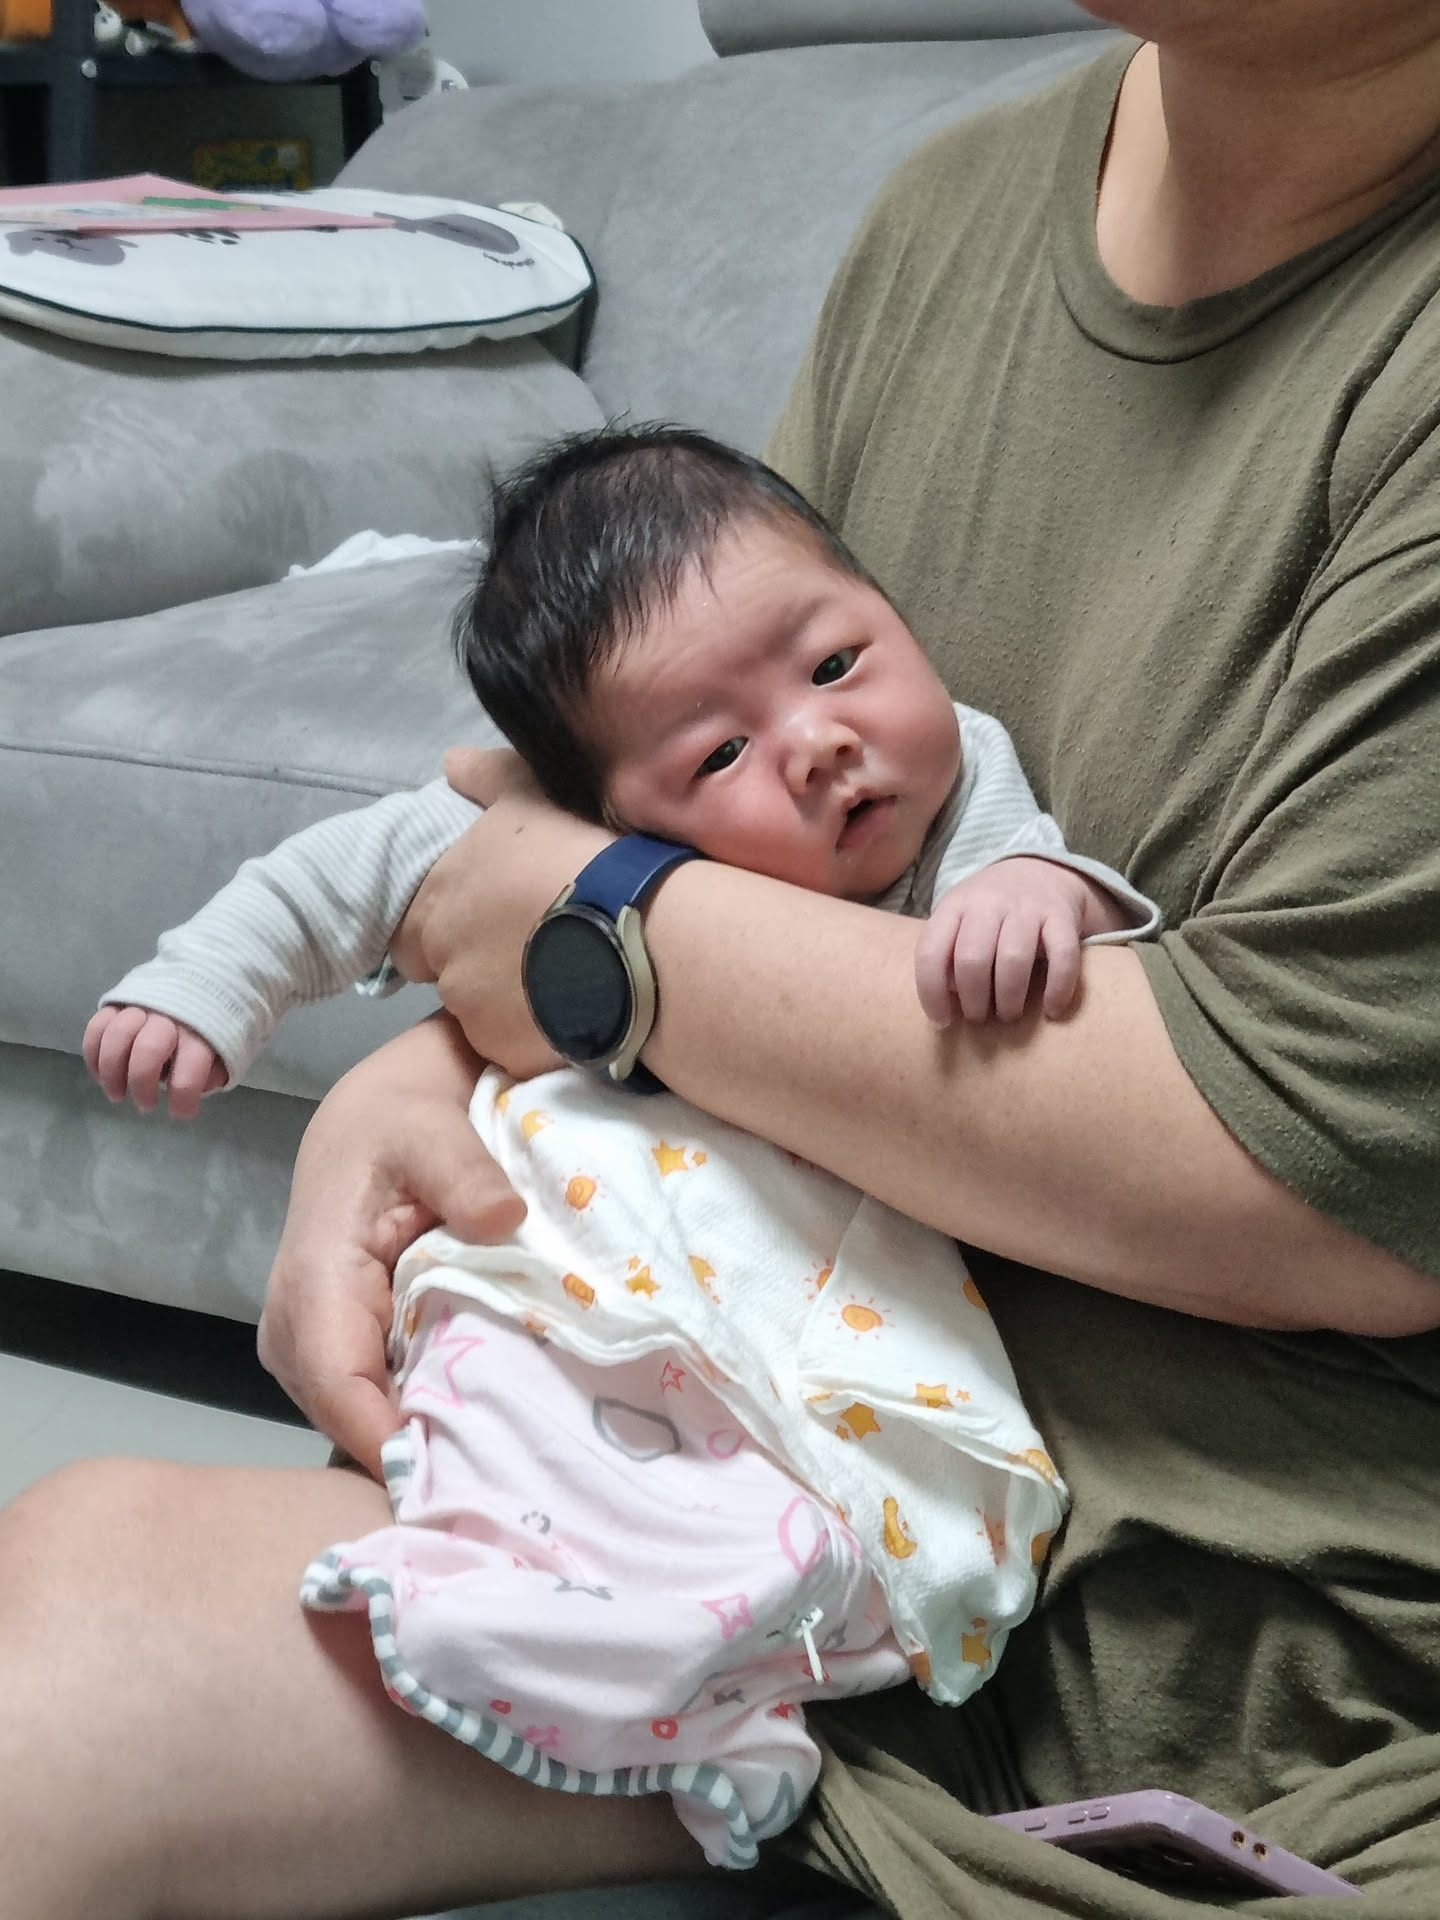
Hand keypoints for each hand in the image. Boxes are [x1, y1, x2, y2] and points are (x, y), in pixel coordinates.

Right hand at [82, 1005, 227, 1119]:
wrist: (200, 985)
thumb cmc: (208, 1029)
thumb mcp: (224, 1052)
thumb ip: (214, 1072)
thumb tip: (195, 1089)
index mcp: (202, 1033)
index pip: (190, 1069)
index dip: (183, 1098)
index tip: (180, 1113)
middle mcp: (169, 1017)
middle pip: (147, 1049)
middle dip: (141, 1084)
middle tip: (145, 1105)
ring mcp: (141, 1007)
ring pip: (116, 1036)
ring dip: (111, 1073)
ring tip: (118, 1095)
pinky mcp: (117, 1004)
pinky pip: (97, 1026)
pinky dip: (93, 1054)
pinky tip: (101, 1075)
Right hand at [257, 1015, 526, 1477]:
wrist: (372, 1122)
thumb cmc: (399, 1127)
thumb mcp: (434, 1131)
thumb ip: (466, 1174)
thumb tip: (504, 1218)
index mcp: (314, 1280)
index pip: (339, 1385)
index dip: (390, 1439)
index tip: (455, 1479)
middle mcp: (296, 1329)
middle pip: (348, 1421)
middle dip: (414, 1457)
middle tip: (495, 1489)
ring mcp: (309, 1349)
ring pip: (358, 1423)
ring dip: (419, 1445)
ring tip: (494, 1469)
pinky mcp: (333, 1354)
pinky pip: (370, 1407)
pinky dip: (416, 1423)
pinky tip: (473, 1437)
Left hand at [391, 749, 613, 1075]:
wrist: (648, 934)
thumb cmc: (592, 854)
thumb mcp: (537, 796)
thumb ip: (487, 779)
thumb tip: (450, 763)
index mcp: (442, 893)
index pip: (414, 927)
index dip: (452, 927)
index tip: (496, 923)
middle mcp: (443, 952)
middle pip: (446, 971)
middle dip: (478, 966)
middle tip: (535, 952)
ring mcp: (472, 1007)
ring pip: (480, 1012)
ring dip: (510, 1001)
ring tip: (569, 981)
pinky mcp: (508, 1050)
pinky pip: (516, 1046)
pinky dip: (539, 1034)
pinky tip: (581, 1011)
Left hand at [915, 857, 1111, 1024]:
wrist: (1040, 870)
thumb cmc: (989, 912)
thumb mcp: (958, 921)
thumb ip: (946, 955)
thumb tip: (945, 1003)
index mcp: (955, 905)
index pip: (930, 951)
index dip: (931, 993)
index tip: (942, 1022)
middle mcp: (989, 902)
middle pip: (972, 959)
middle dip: (974, 1000)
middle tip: (979, 1017)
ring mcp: (1027, 907)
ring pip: (1013, 960)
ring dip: (1009, 999)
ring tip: (1009, 1014)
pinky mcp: (1062, 916)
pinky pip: (1062, 956)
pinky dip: (1057, 988)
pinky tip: (1051, 1010)